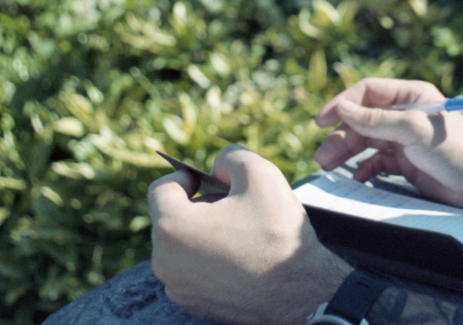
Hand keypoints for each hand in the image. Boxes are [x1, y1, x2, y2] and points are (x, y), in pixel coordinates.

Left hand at [149, 144, 351, 324]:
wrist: (302, 293)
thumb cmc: (278, 234)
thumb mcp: (260, 173)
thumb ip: (230, 157)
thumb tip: (216, 167)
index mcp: (172, 228)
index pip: (160, 189)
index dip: (186, 177)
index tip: (206, 179)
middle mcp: (165, 263)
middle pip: (172, 219)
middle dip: (199, 206)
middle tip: (234, 206)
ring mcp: (179, 289)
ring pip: (182, 247)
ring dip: (204, 233)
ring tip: (240, 233)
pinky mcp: (195, 306)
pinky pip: (194, 272)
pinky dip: (210, 260)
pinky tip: (240, 257)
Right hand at [314, 78, 462, 210]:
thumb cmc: (456, 149)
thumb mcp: (412, 129)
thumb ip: (375, 120)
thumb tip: (341, 108)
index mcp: (410, 95)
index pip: (367, 92)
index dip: (342, 104)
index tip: (322, 121)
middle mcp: (406, 115)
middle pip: (362, 120)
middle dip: (340, 136)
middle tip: (323, 156)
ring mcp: (405, 140)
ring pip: (366, 142)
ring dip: (346, 153)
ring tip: (328, 167)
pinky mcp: (407, 163)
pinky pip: (377, 163)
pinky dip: (363, 169)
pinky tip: (355, 177)